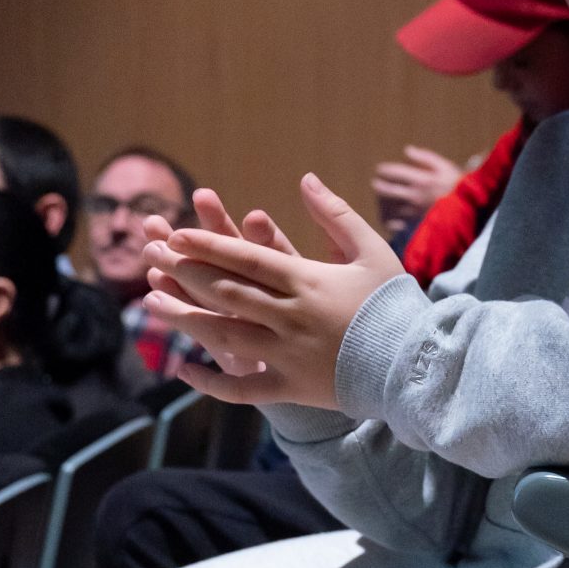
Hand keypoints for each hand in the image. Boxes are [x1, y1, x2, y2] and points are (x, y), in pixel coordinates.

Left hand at [144, 175, 407, 407]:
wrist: (416, 365)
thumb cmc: (394, 303)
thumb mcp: (371, 250)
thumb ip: (335, 215)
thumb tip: (305, 179)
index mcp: (307, 281)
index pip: (246, 259)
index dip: (208, 246)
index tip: (176, 235)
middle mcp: (290, 316)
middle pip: (226, 292)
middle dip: (185, 274)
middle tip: (152, 257)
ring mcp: (287, 354)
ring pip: (225, 335)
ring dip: (185, 318)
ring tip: (152, 302)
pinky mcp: (291, 387)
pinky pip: (243, 388)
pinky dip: (211, 382)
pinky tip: (183, 370)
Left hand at [372, 145, 463, 233]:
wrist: (468, 212)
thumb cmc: (457, 188)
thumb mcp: (445, 167)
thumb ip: (425, 157)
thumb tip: (407, 150)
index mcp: (420, 180)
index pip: (392, 172)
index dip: (383, 170)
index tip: (380, 170)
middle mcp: (413, 196)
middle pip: (385, 190)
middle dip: (378, 186)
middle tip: (377, 184)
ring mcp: (412, 213)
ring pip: (387, 207)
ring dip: (381, 202)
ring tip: (381, 200)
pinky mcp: (413, 226)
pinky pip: (394, 224)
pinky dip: (388, 220)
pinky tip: (389, 217)